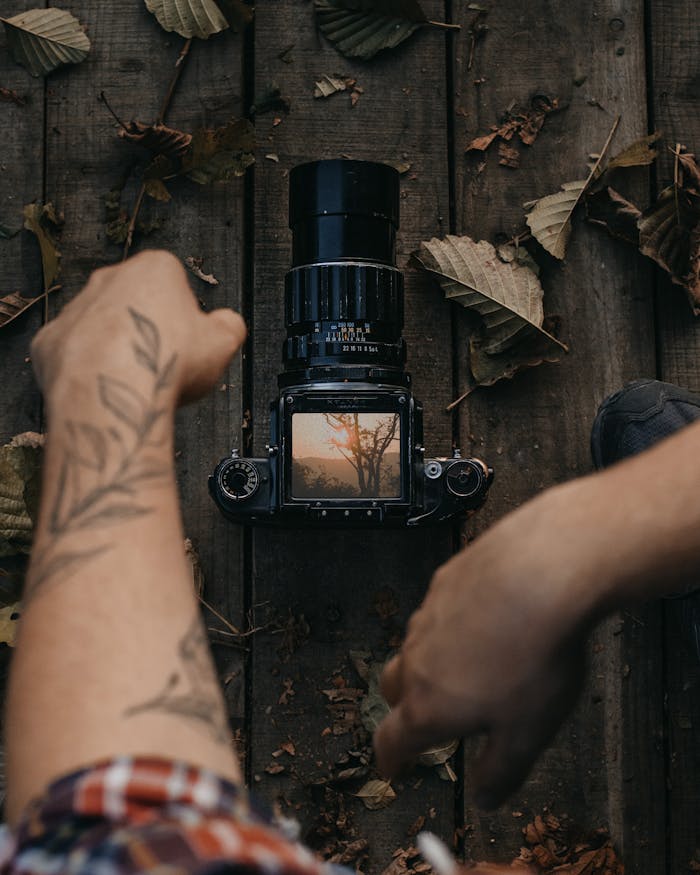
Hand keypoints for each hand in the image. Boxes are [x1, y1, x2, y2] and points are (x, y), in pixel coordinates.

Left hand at [31, 250, 245, 408]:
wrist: (113, 393)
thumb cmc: (166, 363)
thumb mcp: (223, 343)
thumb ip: (230, 326)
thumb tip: (229, 323)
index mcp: (155, 269)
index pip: (175, 283)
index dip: (185, 315)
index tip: (189, 340)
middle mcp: (109, 279)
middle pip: (135, 301)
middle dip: (148, 327)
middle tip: (164, 361)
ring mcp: (76, 308)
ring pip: (101, 326)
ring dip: (116, 347)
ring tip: (136, 380)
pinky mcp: (50, 340)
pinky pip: (73, 352)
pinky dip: (87, 368)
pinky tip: (106, 386)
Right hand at [373, 479, 608, 808]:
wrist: (541, 573)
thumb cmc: (535, 657)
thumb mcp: (527, 734)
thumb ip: (500, 771)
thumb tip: (485, 798)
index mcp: (429, 706)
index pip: (392, 740)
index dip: (390, 760)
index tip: (391, 767)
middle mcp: (418, 658)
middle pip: (393, 688)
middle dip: (404, 708)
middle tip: (426, 717)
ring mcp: (428, 614)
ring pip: (417, 646)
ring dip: (431, 662)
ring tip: (470, 666)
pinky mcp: (445, 580)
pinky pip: (438, 610)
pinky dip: (452, 623)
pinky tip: (487, 620)